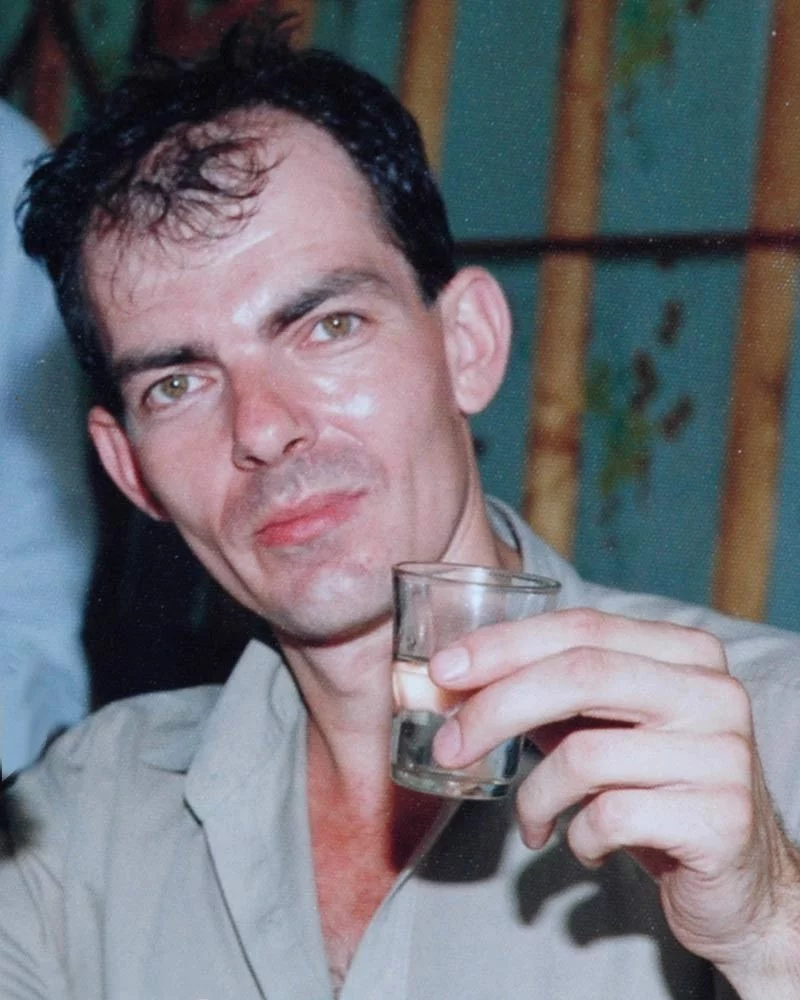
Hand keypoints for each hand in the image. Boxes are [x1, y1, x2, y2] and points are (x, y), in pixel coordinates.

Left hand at [429, 608, 799, 996]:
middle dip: (496, 707)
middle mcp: (712, 691)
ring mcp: (723, 754)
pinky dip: (576, 837)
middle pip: (580, 675)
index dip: (504, 645)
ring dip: (535, 795)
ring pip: (585, 754)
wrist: (742, 882)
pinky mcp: (720, 819)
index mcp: (685, 652)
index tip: (443, 671)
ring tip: (532, 821)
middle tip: (448, 745)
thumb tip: (457, 680)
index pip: (581, 627)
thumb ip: (550, 695)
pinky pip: (611, 818)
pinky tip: (582, 847)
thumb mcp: (607, 727)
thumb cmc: (655, 790)